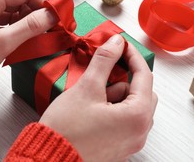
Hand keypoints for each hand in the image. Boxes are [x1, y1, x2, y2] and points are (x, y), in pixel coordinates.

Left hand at [0, 0, 56, 85]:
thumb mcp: (2, 43)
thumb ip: (30, 27)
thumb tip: (51, 15)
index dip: (44, 3)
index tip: (56, 18)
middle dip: (37, 14)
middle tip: (51, 30)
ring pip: (14, 10)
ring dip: (28, 22)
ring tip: (39, 37)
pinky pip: (5, 19)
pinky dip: (17, 28)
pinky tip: (24, 40)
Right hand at [40, 34, 157, 161]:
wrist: (49, 158)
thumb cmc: (66, 131)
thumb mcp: (87, 87)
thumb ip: (104, 61)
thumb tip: (115, 44)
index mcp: (137, 116)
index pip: (144, 76)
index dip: (132, 55)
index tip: (122, 46)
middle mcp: (139, 132)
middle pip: (141, 92)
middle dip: (123, 79)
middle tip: (103, 74)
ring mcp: (130, 141)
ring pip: (132, 106)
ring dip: (115, 95)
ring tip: (92, 98)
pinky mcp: (119, 147)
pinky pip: (124, 120)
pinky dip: (112, 109)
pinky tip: (92, 109)